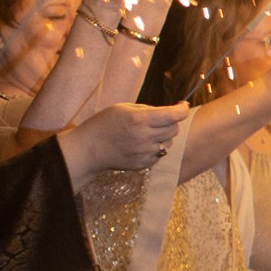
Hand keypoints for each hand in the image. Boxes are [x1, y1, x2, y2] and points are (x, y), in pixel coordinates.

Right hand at [58, 102, 183, 184]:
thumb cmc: (104, 124)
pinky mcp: (144, 164)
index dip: (181, 110)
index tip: (182, 106)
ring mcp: (145, 153)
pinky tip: (142, 143)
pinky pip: (160, 154)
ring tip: (148, 132)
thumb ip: (147, 109)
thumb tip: (169, 111)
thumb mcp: (123, 108)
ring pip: (169, 142)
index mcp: (139, 120)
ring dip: (164, 136)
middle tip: (159, 119)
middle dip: (171, 122)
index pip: (173, 116)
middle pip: (174, 129)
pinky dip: (156, 147)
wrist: (88, 149)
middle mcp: (144, 137)